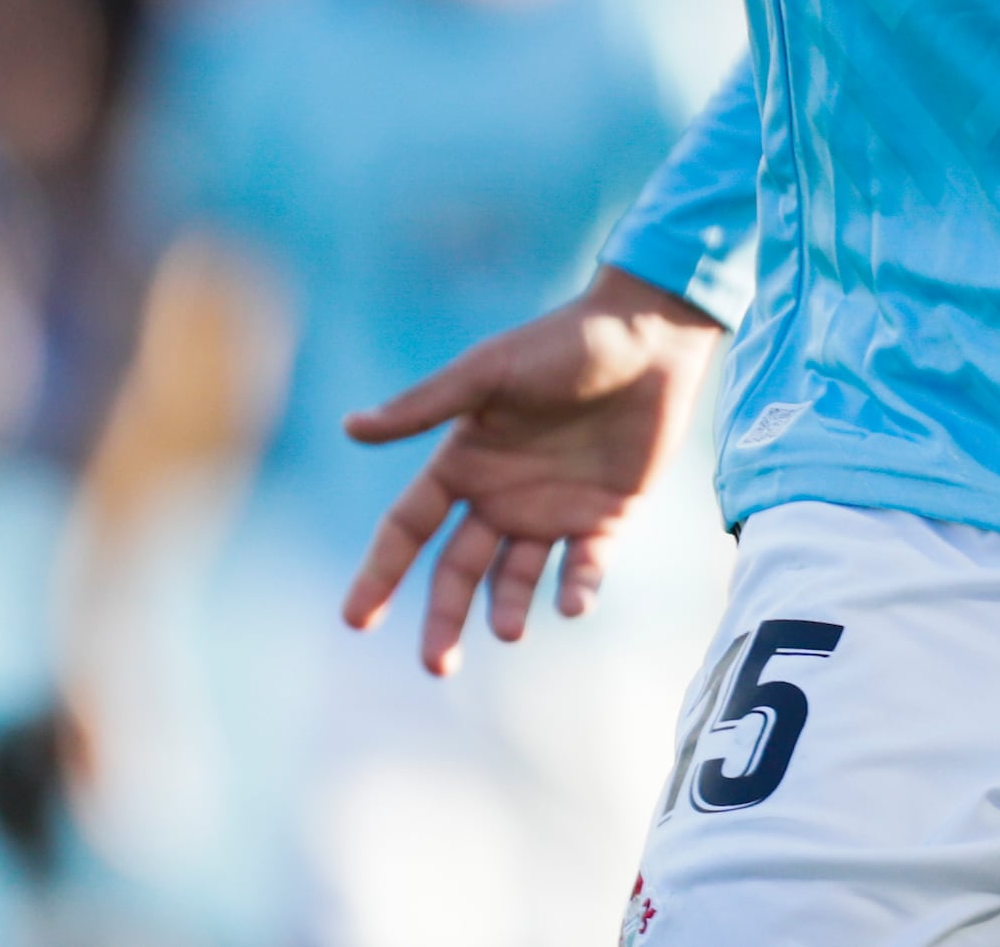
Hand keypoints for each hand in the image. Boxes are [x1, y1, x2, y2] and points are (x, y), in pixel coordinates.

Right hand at [339, 269, 726, 671]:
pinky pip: (584, 566)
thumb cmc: (563, 343)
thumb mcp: (489, 372)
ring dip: (508, 610)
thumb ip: (424, 406)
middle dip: (444, 619)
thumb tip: (349, 427)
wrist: (650, 334)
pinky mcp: (607, 515)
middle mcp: (501, 494)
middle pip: (458, 571)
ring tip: (508, 630)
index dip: (380, 572)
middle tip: (437, 666)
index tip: (355, 620)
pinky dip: (577, 589)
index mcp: (465, 462)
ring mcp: (553, 509)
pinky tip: (572, 604)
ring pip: (516, 580)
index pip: (408, 528)